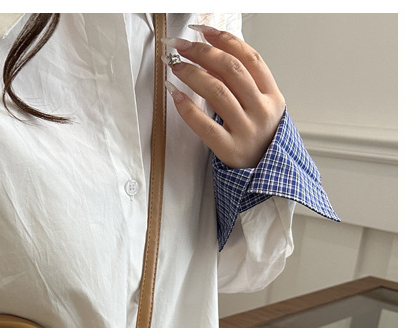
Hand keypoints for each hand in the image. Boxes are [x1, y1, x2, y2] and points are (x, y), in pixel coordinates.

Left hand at [163, 25, 285, 169]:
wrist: (265, 178)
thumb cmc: (257, 139)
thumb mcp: (260, 109)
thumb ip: (242, 85)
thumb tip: (209, 56)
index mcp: (273, 96)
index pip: (250, 58)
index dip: (225, 40)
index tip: (202, 30)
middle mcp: (262, 110)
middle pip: (231, 70)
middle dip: (202, 53)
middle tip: (179, 46)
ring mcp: (246, 130)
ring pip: (217, 92)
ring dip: (192, 74)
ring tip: (173, 66)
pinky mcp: (229, 149)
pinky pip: (205, 125)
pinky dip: (187, 108)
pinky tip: (173, 94)